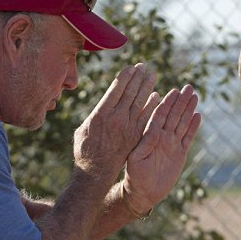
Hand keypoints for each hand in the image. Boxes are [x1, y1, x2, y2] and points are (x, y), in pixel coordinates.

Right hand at [73, 63, 157, 181]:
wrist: (96, 172)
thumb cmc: (85, 149)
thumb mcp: (83, 128)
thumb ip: (95, 115)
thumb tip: (103, 104)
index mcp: (101, 114)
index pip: (116, 90)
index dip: (125, 77)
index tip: (131, 67)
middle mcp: (116, 118)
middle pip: (130, 93)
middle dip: (138, 78)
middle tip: (144, 67)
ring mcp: (128, 128)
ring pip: (140, 103)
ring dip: (147, 88)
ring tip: (152, 76)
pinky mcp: (136, 136)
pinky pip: (146, 118)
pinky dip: (152, 106)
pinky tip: (157, 96)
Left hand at [123, 84, 200, 212]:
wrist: (143, 192)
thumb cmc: (135, 175)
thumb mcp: (136, 158)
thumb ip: (146, 143)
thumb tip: (155, 129)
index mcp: (150, 135)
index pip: (160, 115)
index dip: (167, 103)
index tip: (174, 91)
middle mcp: (162, 137)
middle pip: (173, 115)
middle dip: (181, 101)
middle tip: (189, 87)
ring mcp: (171, 144)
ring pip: (182, 123)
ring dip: (188, 110)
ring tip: (195, 96)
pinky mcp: (180, 153)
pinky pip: (188, 137)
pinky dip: (193, 127)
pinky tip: (198, 115)